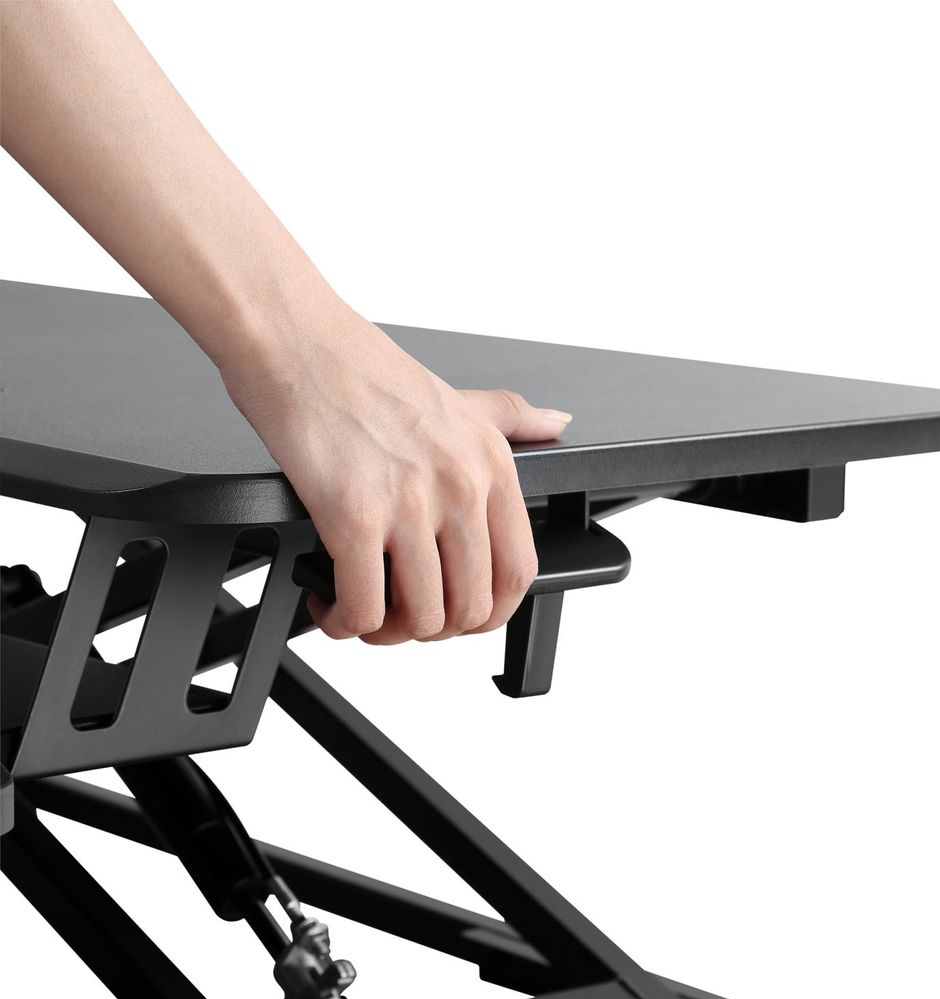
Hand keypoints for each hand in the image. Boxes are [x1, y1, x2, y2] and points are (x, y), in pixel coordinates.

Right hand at [222, 297, 571, 644]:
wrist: (299, 343)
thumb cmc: (366, 371)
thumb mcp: (461, 396)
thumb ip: (514, 417)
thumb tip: (556, 422)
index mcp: (492, 465)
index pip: (519, 571)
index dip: (490, 613)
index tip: (462, 617)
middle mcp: (460, 487)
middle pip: (471, 605)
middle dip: (435, 629)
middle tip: (403, 616)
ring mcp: (411, 504)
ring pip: (421, 616)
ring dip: (388, 632)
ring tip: (363, 612)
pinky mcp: (353, 516)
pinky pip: (364, 606)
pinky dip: (344, 621)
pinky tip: (328, 602)